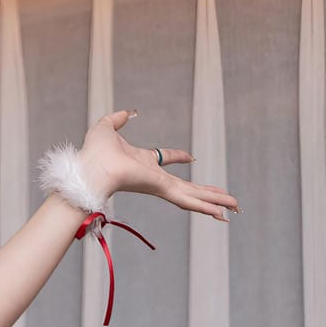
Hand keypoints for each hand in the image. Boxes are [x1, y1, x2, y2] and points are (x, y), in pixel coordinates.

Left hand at [78, 108, 238, 221]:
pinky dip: (205, 207)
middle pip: (187, 186)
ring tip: (235, 207)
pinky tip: (221, 213)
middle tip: (224, 196)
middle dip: (207, 191)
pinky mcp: (163, 191)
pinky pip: (188, 201)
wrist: (91, 169)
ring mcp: (160, 187)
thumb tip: (129, 113)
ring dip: (216, 201)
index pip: (165, 159)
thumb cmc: (94, 153)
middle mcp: (154, 177)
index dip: (178, 157)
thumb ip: (117, 119)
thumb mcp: (106, 127)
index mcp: (142, 162)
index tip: (190, 157)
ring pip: (194, 196)